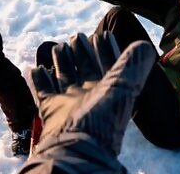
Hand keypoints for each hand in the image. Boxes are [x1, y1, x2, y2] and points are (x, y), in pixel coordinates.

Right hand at [28, 32, 153, 156]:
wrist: (75, 146)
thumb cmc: (100, 116)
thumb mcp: (122, 87)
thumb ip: (132, 65)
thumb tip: (142, 44)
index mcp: (108, 92)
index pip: (108, 66)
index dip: (106, 50)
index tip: (101, 34)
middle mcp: (89, 97)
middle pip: (85, 70)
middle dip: (82, 53)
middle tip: (77, 35)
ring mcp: (69, 104)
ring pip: (65, 78)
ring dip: (62, 62)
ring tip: (58, 46)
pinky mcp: (51, 110)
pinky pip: (44, 91)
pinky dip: (40, 79)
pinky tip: (37, 67)